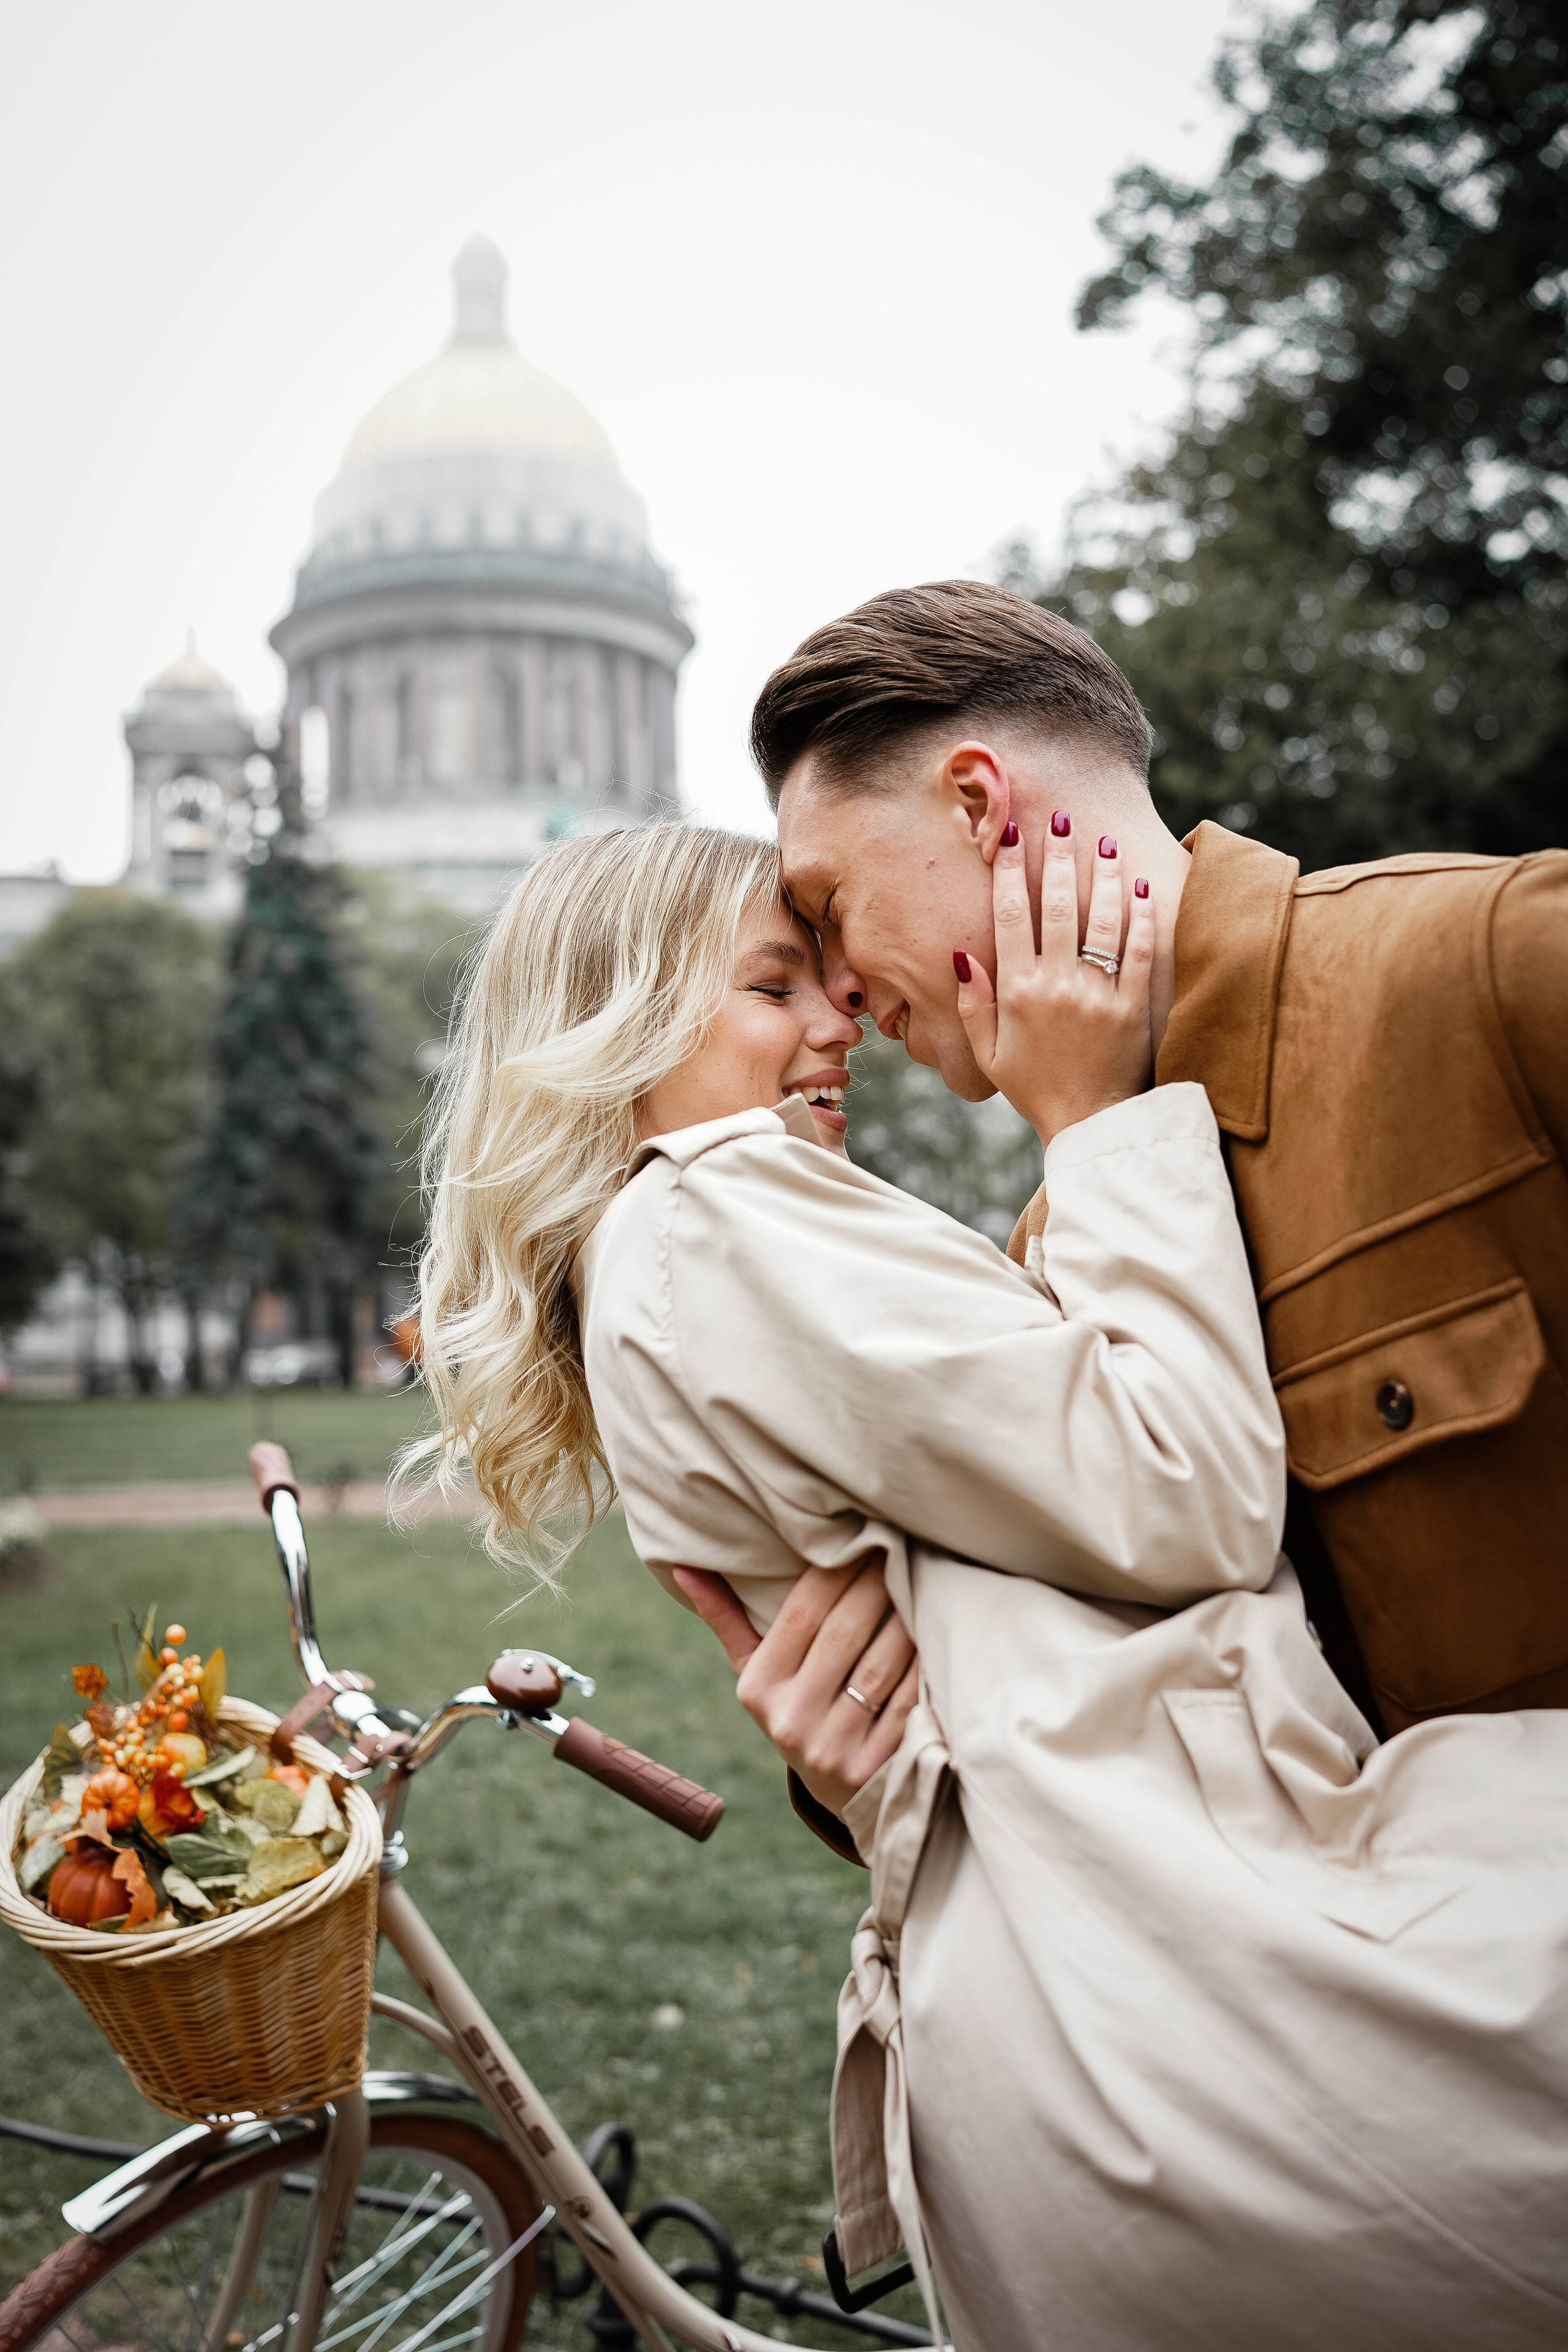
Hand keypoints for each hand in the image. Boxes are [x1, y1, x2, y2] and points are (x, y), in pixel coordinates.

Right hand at [671, 1561, 917, 1818]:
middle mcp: (790, 1720)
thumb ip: (726, 1618)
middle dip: (876, 1583)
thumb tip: (684, 1567)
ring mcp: (833, 1747)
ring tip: (920, 1578)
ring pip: (880, 1663)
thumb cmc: (796, 1707)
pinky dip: (923, 1660)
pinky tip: (934, 1628)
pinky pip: (909, 1698)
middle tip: (898, 1546)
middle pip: (844, 1632)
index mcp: (757, 1688)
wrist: (840, 1791)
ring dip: (906, 1615)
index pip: (801, 1613)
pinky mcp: (876, 1765)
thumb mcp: (754, 1672)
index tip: (862, 1538)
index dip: (835, 1570)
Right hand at [954, 818, 1153, 1147]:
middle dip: (1057, 856)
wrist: (1089, 1126)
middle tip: (1060, 817)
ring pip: (1102, 920)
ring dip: (1103, 876)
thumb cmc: (1034, 1089)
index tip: (1011, 835)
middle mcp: (1057, 985)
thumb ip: (972, 1004)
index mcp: (1017, 992)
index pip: (1011, 915)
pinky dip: (1142, 918)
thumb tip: (961, 955)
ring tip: (1104, 841)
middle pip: (1058, 905)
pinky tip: (1141, 888)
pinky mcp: (1132, 1006)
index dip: (1010, 871)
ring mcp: (1098, 994)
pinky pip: (1139, 952)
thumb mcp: (989, 1053)